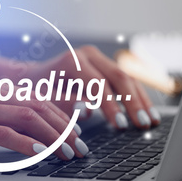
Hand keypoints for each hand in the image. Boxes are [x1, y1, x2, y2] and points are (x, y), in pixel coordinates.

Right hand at [0, 76, 86, 164]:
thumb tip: (28, 133)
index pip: (35, 97)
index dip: (61, 114)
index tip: (77, 131)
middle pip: (37, 104)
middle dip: (65, 127)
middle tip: (80, 146)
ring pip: (27, 116)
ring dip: (53, 136)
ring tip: (69, 152)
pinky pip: (4, 133)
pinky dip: (28, 144)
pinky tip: (42, 153)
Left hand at [25, 45, 159, 128]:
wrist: (30, 77)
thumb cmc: (34, 90)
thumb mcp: (42, 97)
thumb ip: (63, 103)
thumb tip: (87, 110)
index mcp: (72, 60)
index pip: (97, 83)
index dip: (111, 105)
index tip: (119, 125)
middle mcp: (88, 55)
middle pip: (118, 77)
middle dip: (132, 103)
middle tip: (141, 125)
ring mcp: (99, 59)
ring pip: (127, 78)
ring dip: (140, 101)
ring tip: (151, 122)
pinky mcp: (105, 67)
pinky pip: (127, 81)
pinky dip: (138, 97)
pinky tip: (148, 113)